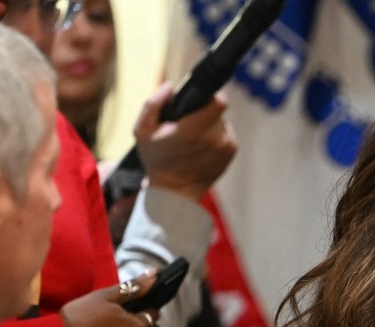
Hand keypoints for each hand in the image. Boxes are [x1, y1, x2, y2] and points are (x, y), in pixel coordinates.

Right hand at [135, 82, 236, 201]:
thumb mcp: (142, 131)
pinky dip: (216, 134)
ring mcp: (226, 146)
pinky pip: (226, 132)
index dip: (210, 95)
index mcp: (193, 131)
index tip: (199, 97)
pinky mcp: (232, 151)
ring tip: (194, 135)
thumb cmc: (157, 160)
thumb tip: (170, 86)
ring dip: (210, 123)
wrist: (176, 192)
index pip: (218, 101)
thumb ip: (153, 104)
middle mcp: (215, 139)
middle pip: (217, 109)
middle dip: (204, 110)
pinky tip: (202, 144)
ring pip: (221, 120)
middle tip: (189, 120)